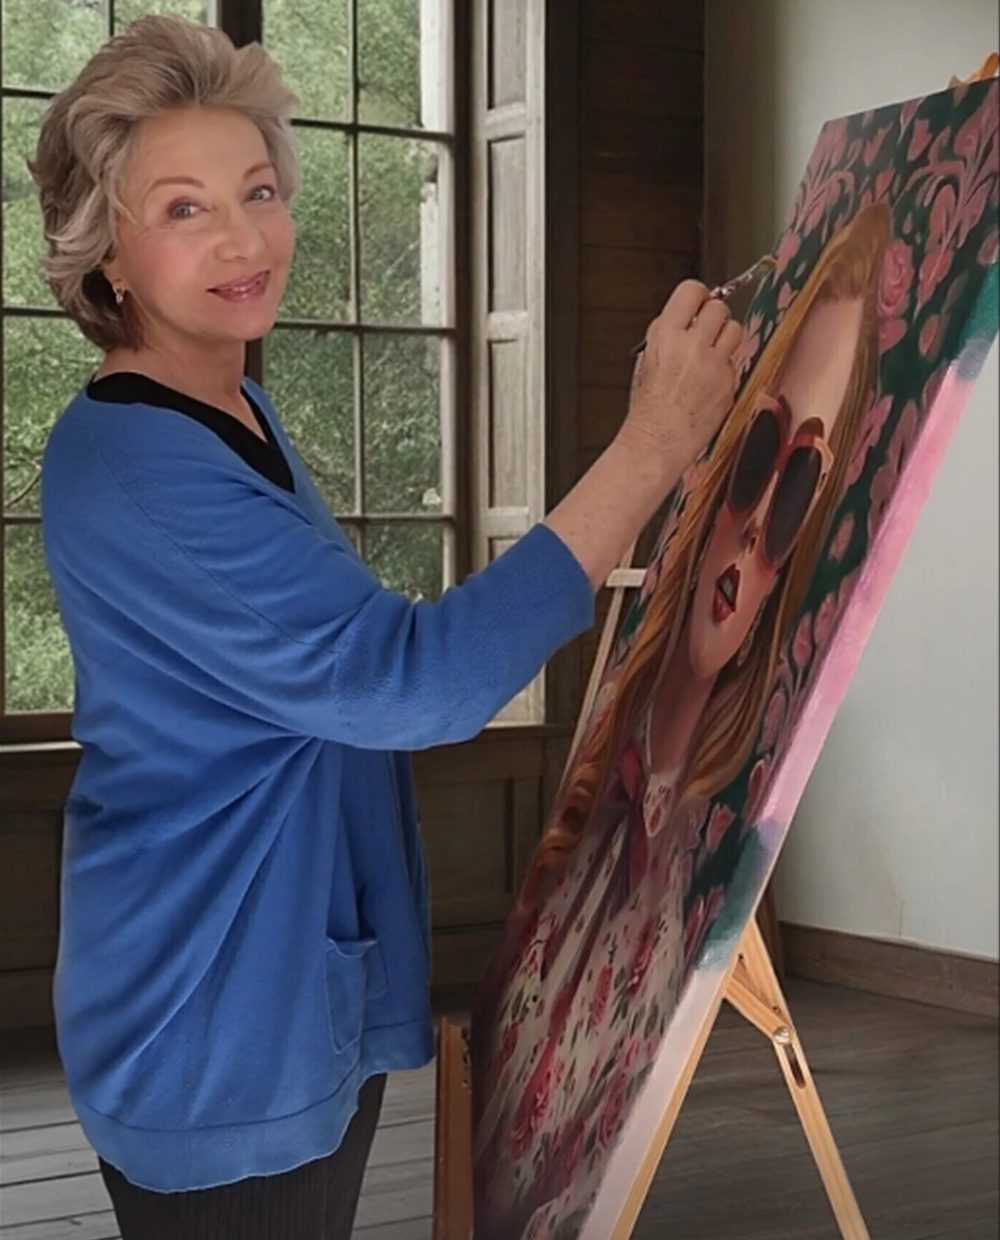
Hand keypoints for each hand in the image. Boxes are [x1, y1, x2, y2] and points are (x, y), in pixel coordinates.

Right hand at [618, 280, 745, 473]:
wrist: (657, 442)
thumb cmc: (649, 407)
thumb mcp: (646, 360)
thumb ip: (667, 333)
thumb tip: (687, 315)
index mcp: (666, 336)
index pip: (693, 291)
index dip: (698, 295)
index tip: (699, 302)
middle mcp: (693, 347)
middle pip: (719, 308)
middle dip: (713, 317)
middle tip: (705, 331)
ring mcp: (715, 366)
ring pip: (736, 330)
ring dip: (725, 338)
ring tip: (710, 354)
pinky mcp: (729, 384)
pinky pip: (735, 363)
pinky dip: (725, 369)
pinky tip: (709, 382)